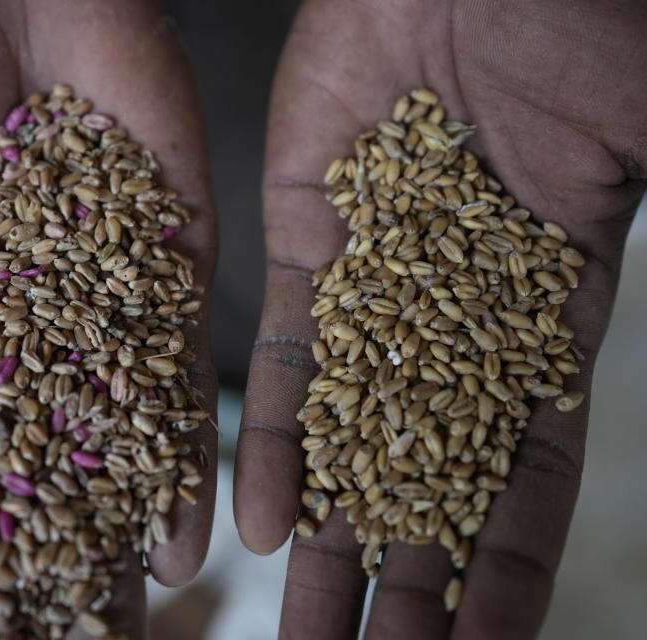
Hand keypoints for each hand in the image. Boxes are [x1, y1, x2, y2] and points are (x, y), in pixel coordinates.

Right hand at [0, 1, 217, 636]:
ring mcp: (112, 284)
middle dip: (67, 522)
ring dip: (136, 504)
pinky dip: (184, 434)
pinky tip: (190, 518)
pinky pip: (181, 354)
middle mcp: (43, 305)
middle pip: (54, 437)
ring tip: (150, 593)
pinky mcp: (172, 253)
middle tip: (80, 615)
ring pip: (126, 415)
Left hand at [236, 0, 646, 637]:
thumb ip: (622, 281)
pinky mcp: (304, 244)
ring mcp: (371, 291)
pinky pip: (287, 362)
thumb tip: (627, 347)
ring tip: (303, 637)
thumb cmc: (584, 41)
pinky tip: (263, 530)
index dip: (498, 576)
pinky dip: (275, 445)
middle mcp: (446, 329)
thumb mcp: (639, 168)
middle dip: (399, 590)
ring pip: (344, 444)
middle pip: (421, 488)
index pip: (522, 484)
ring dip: (328, 546)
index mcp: (541, 329)